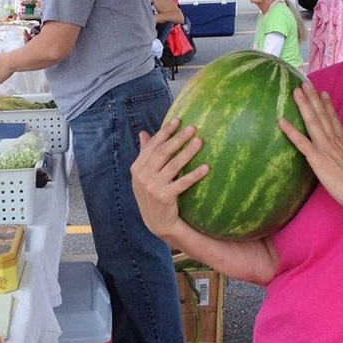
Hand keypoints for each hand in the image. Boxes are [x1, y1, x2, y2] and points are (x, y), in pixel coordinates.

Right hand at [130, 117, 208, 238]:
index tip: (177, 120)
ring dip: (188, 152)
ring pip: (173, 165)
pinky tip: (206, 167)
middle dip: (178, 139)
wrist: (156, 222)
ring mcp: (152, 187)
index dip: (165, 132)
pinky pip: (182, 183)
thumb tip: (143, 133)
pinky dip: (194, 175)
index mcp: (137, 168)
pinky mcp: (164, 197)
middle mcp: (143, 176)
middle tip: (192, 128)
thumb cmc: (152, 194)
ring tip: (200, 142)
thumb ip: (145, 154)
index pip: (152, 146)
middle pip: (163, 153)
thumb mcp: (144, 175)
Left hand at [278, 80, 342, 208]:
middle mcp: (333, 140)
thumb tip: (340, 159)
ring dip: (304, 105)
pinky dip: (290, 131)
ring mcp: (325, 147)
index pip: (334, 119)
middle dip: (313, 97)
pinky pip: (301, 142)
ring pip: (313, 122)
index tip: (323, 92)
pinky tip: (281, 121)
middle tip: (305, 83)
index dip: (327, 105)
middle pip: (322, 115)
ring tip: (296, 91)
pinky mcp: (317, 158)